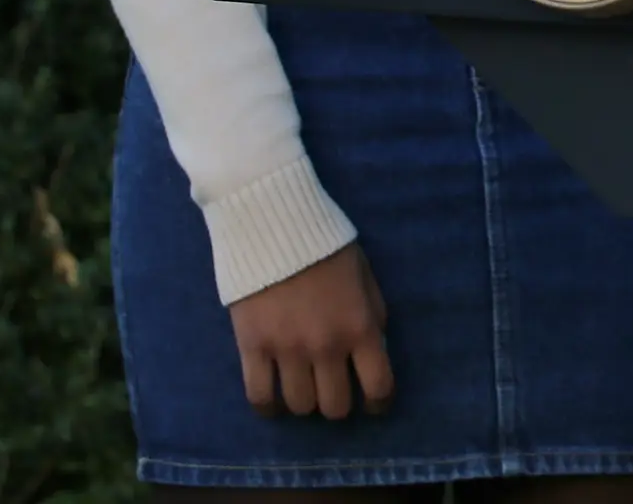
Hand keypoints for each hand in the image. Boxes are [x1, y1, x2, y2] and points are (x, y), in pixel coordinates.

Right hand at [226, 241, 392, 418]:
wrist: (275, 226)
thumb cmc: (327, 248)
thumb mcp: (366, 279)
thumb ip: (373, 317)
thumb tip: (373, 352)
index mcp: (361, 327)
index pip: (378, 386)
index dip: (379, 403)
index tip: (374, 405)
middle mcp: (326, 346)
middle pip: (335, 406)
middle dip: (339, 404)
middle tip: (334, 392)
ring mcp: (287, 350)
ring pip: (300, 406)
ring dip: (305, 403)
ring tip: (304, 389)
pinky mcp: (252, 348)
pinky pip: (260, 397)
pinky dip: (269, 407)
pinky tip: (274, 402)